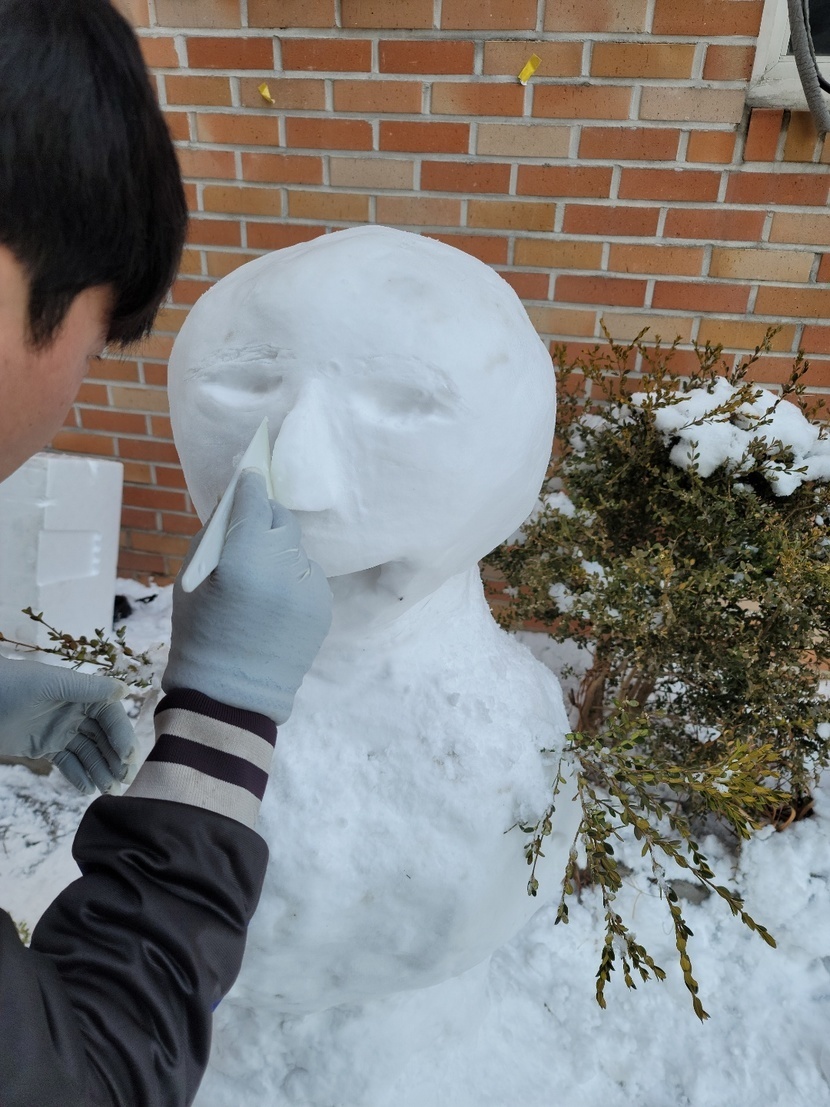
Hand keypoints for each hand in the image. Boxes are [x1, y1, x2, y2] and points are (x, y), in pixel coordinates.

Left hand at [0, 656, 135, 793]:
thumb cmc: (11, 684)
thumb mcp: (50, 684)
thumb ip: (87, 688)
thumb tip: (125, 690)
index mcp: (81, 693)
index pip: (110, 716)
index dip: (121, 735)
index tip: (127, 757)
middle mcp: (76, 712)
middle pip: (104, 737)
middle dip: (116, 758)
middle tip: (125, 780)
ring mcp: (61, 730)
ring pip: (88, 753)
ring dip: (101, 770)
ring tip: (109, 790)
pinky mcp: (45, 747)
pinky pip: (67, 763)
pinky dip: (78, 776)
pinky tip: (87, 789)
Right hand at [163, 469, 331, 722]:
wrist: (233, 696)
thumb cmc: (200, 635)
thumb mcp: (190, 580)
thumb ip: (214, 538)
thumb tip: (234, 505)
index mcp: (244, 559)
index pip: (254, 502)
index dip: (249, 486)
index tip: (248, 477)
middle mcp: (283, 568)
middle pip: (282, 520)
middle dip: (266, 517)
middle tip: (251, 528)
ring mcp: (309, 588)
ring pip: (296, 550)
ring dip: (279, 552)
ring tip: (259, 579)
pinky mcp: (324, 605)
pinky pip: (307, 576)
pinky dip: (292, 579)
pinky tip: (274, 602)